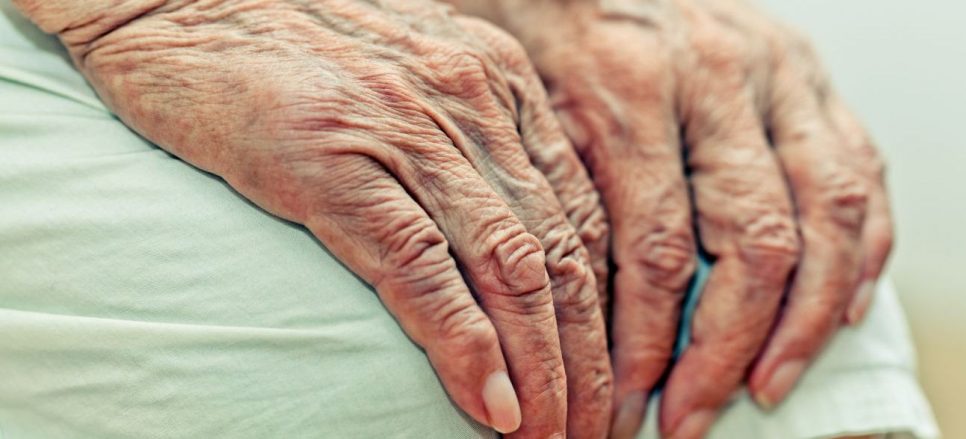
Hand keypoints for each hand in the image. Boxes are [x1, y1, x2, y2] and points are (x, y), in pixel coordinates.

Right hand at [16, 0, 613, 435]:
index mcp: (497, 84)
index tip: (608, 375)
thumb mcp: (409, 79)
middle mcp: (472, 104)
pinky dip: (467, 349)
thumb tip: (498, 232)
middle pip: (561, 254)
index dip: (605, 309)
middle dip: (587, 358)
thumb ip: (462, 139)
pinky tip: (493, 406)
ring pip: (511, 271)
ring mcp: (407, 133)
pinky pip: (423, 271)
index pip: (580, 217)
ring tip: (555, 437)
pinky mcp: (336, 165)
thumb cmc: (289, 45)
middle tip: (596, 429)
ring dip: (544, 370)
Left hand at [450, 0, 892, 435]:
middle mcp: (716, 76)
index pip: (658, 248)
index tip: (635, 404)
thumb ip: (562, 203)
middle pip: (755, 242)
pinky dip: (863, 252)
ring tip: (769, 384)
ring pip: (830, 216)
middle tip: (696, 417)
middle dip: (728, 349)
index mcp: (631, 87)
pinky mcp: (811, 72)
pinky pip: (863, 173)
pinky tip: (839, 309)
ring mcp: (777, 70)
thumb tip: (575, 328)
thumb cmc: (538, 34)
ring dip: (808, 321)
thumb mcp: (525, 110)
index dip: (650, 344)